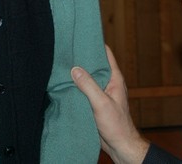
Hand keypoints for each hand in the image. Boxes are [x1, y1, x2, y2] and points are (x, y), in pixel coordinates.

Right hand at [71, 45, 150, 163]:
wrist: (119, 145)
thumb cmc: (116, 124)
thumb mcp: (101, 103)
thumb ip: (88, 86)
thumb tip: (74, 69)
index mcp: (114, 78)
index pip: (105, 54)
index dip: (95, 44)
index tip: (82, 36)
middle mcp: (108, 83)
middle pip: (94, 65)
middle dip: (82, 58)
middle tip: (66, 48)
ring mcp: (101, 93)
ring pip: (88, 78)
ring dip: (77, 73)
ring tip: (62, 63)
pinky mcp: (95, 103)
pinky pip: (84, 90)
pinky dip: (75, 86)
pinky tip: (64, 84)